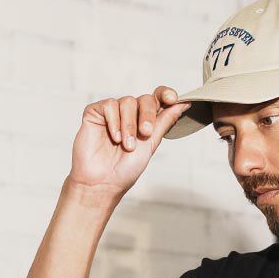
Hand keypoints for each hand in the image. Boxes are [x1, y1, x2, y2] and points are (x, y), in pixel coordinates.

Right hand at [70, 85, 192, 199]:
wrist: (102, 182)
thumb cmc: (126, 170)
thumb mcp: (150, 145)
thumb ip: (164, 122)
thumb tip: (183, 104)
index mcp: (144, 120)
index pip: (157, 98)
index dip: (165, 94)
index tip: (171, 99)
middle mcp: (130, 114)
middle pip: (145, 99)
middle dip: (147, 115)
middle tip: (145, 133)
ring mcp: (113, 112)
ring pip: (127, 101)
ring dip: (129, 124)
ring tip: (126, 145)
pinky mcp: (96, 112)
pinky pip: (109, 105)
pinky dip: (114, 121)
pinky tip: (114, 138)